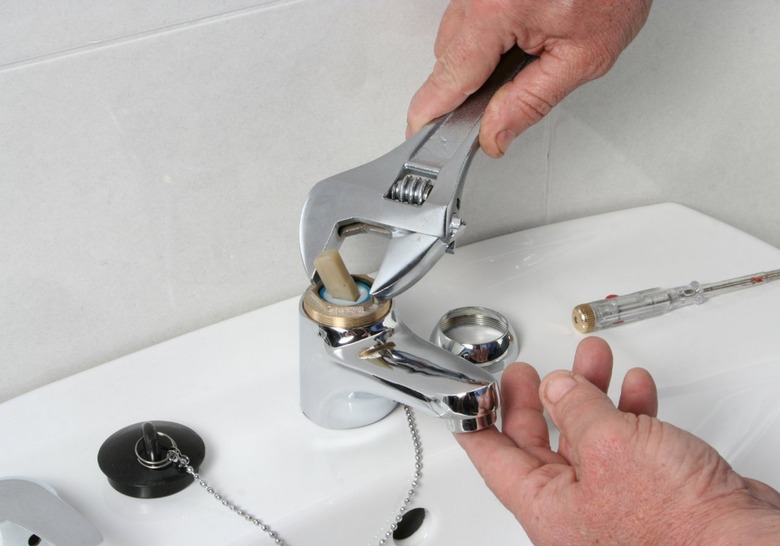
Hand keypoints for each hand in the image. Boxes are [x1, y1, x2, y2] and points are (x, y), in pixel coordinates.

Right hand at [407, 0, 652, 156]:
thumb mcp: (583, 56)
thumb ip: (531, 101)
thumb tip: (493, 133)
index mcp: (499, 10)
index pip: (451, 75)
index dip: (433, 111)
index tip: (419, 135)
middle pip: (447, 58)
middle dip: (468, 86)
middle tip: (499, 105)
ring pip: (455, 37)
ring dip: (478, 58)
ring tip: (525, 55)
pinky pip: (468, 17)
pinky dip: (486, 36)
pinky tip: (519, 37)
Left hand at [457, 337, 779, 543]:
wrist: (744, 544)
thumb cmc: (679, 525)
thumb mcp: (609, 446)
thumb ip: (575, 408)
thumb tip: (556, 387)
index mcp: (547, 508)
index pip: (492, 458)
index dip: (477, 420)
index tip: (469, 394)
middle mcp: (574, 508)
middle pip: (538, 442)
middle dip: (537, 397)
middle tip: (528, 371)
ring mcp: (612, 499)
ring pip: (586, 436)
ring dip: (589, 392)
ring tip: (591, 358)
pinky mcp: (648, 491)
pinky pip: (625, 443)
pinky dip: (628, 410)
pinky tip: (634, 387)